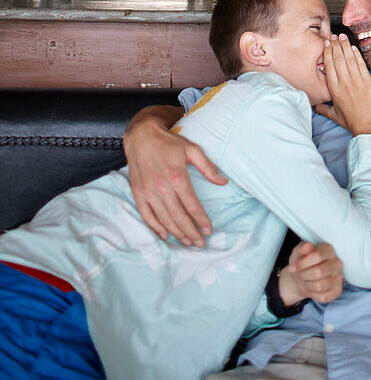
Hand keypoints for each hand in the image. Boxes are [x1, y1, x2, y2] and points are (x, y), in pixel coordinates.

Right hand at [124, 109, 227, 247]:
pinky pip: (146, 215)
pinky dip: (156, 227)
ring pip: (164, 219)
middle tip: (200, 243)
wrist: (141, 136)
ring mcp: (148, 191)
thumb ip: (207, 167)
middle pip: (178, 216)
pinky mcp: (138, 193)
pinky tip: (166, 234)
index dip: (201, 220)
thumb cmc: (169, 143)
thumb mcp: (192, 149)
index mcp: (177, 176)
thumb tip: (223, 181)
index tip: (209, 229)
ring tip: (187, 241)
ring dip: (176, 232)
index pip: (192, 205)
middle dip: (191, 232)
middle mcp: (161, 186)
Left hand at [278, 242, 342, 305]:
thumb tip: (308, 246)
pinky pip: (324, 297)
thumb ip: (302, 249)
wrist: (303, 277)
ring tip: (304, 280)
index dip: (302, 263)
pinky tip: (311, 288)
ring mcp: (339, 277)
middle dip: (304, 275)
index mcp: (329, 250)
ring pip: (320, 285)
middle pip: (319, 272)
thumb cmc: (302, 262)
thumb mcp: (298, 253)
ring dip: (307, 285)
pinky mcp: (337, 290)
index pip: (318, 256)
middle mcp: (337, 263)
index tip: (292, 267)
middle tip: (299, 274)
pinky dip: (313, 294)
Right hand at [314, 33, 370, 135]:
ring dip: (345, 46)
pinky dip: (357, 55)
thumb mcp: (333, 115)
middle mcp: (344, 83)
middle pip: (338, 59)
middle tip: (334, 36)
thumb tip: (314, 105)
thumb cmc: (352, 122)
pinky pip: (361, 64)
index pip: (329, 65)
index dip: (328, 52)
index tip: (327, 44)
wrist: (368, 128)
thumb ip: (323, 108)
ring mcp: (357, 81)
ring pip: (349, 59)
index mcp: (334, 90)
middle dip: (335, 45)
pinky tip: (354, 48)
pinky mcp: (368, 82)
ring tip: (343, 37)